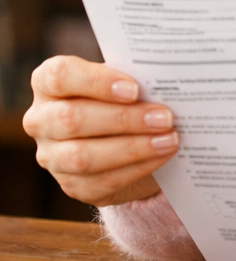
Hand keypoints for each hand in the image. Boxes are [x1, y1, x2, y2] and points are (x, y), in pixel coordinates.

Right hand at [23, 56, 177, 207]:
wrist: (127, 135)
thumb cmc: (125, 95)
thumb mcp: (126, 79)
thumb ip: (135, 76)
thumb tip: (164, 80)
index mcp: (50, 82)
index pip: (60, 75)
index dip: (97, 82)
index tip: (135, 89)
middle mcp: (41, 119)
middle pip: (72, 119)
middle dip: (124, 119)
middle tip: (165, 117)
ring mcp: (52, 156)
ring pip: (83, 156)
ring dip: (133, 148)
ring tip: (169, 139)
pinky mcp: (71, 185)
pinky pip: (100, 181)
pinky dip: (136, 168)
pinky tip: (162, 156)